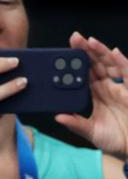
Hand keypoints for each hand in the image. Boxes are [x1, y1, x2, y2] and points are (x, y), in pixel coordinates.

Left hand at [55, 32, 127, 158]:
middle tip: (74, 38)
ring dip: (100, 52)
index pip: (85, 75)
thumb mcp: (91, 132)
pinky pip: (126, 73)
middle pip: (96, 65)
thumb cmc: (114, 139)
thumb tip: (58, 116)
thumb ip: (76, 123)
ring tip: (89, 41)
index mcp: (97, 95)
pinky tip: (113, 52)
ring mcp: (121, 87)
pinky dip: (120, 62)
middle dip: (86, 51)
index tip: (64, 55)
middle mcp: (108, 87)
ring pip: (110, 64)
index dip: (77, 65)